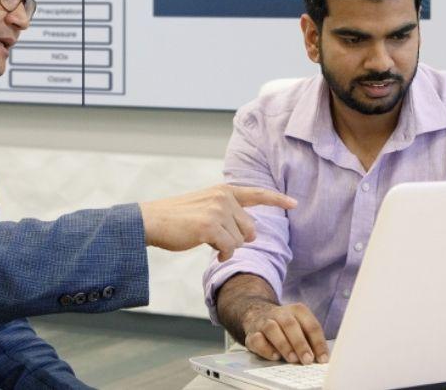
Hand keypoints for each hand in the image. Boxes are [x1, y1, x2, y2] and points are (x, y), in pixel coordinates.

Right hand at [139, 184, 295, 260]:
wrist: (152, 220)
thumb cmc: (177, 218)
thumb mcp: (205, 206)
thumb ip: (228, 213)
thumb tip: (251, 233)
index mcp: (224, 191)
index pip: (256, 194)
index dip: (277, 199)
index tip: (294, 203)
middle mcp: (224, 197)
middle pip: (250, 228)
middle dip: (237, 239)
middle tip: (216, 239)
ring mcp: (218, 210)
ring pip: (240, 241)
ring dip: (227, 247)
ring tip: (208, 241)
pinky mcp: (210, 226)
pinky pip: (229, 249)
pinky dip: (222, 254)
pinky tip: (211, 251)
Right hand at [243, 303, 328, 364]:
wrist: (257, 313)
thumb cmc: (286, 326)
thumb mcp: (301, 326)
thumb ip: (310, 340)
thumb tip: (320, 358)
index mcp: (297, 310)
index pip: (311, 325)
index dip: (318, 342)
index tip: (323, 359)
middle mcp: (280, 313)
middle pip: (290, 325)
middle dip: (300, 343)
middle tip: (307, 359)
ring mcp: (264, 322)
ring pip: (272, 329)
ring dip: (283, 345)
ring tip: (292, 359)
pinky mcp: (252, 333)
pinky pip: (257, 339)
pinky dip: (266, 349)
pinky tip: (275, 356)